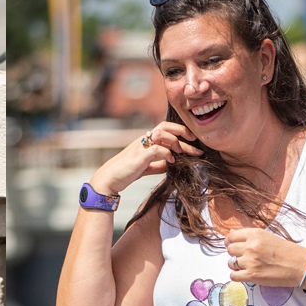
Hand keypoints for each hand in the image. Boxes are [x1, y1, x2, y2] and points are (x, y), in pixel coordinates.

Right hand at [89, 122, 203, 196]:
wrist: (110, 179)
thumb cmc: (126, 173)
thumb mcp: (146, 167)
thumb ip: (159, 164)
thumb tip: (173, 163)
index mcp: (146, 141)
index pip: (165, 128)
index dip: (180, 131)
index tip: (193, 140)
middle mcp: (144, 140)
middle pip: (165, 126)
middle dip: (183, 131)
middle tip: (195, 141)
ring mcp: (141, 146)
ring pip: (162, 134)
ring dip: (175, 142)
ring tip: (182, 152)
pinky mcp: (139, 156)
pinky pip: (157, 148)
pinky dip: (167, 153)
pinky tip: (171, 161)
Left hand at [223, 228, 305, 286]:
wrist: (301, 266)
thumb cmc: (287, 251)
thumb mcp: (268, 237)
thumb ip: (249, 236)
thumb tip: (230, 234)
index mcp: (255, 234)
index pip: (231, 237)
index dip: (230, 242)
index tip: (234, 246)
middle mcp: (251, 246)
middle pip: (229, 250)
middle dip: (235, 253)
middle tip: (245, 257)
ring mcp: (250, 261)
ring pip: (230, 263)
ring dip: (236, 265)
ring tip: (248, 265)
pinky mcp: (252, 275)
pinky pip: (233, 276)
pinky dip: (237, 276)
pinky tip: (246, 274)